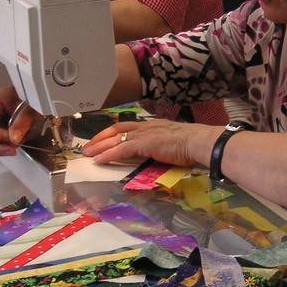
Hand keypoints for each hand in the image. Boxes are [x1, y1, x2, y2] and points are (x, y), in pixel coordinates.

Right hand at [0, 85, 39, 156]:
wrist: (35, 95)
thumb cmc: (31, 96)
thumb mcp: (30, 108)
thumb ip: (22, 122)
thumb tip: (14, 138)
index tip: (9, 139)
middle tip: (12, 150)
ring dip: (1, 148)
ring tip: (16, 146)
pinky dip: (5, 146)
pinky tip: (16, 144)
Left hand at [83, 119, 217, 167]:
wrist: (198, 142)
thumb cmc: (192, 145)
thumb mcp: (173, 142)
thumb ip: (162, 146)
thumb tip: (159, 154)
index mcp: (153, 125)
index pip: (127, 126)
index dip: (112, 133)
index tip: (103, 139)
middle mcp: (146, 126)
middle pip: (117, 129)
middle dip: (100, 138)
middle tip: (88, 147)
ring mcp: (144, 134)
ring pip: (116, 139)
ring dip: (100, 146)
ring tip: (88, 154)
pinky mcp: (144, 144)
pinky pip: (121, 149)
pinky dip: (108, 154)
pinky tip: (99, 160)